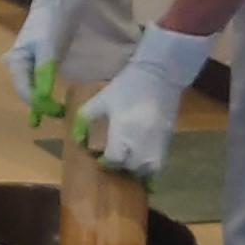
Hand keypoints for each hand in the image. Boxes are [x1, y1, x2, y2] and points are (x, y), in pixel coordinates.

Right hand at [6, 0, 118, 112]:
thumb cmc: (53, 20)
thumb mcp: (49, 48)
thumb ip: (44, 73)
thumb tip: (41, 99)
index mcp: (19, 59)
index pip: (24, 90)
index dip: (38, 105)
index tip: (56, 113)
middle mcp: (22, 60)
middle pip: (25, 88)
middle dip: (35, 105)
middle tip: (50, 118)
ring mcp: (33, 56)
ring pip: (32, 83)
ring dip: (39, 99)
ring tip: (46, 114)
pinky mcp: (45, 52)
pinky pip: (42, 76)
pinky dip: (45, 87)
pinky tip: (50, 95)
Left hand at [72, 24, 212, 184]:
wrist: (158, 75)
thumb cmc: (125, 87)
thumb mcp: (101, 99)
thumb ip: (85, 119)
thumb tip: (77, 139)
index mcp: (123, 129)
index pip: (114, 158)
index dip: (105, 161)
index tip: (99, 157)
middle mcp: (142, 139)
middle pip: (131, 167)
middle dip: (120, 166)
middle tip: (112, 159)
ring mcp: (157, 141)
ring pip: (148, 168)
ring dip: (136, 169)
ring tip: (128, 161)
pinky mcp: (168, 140)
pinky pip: (160, 162)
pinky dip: (149, 165)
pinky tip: (140, 158)